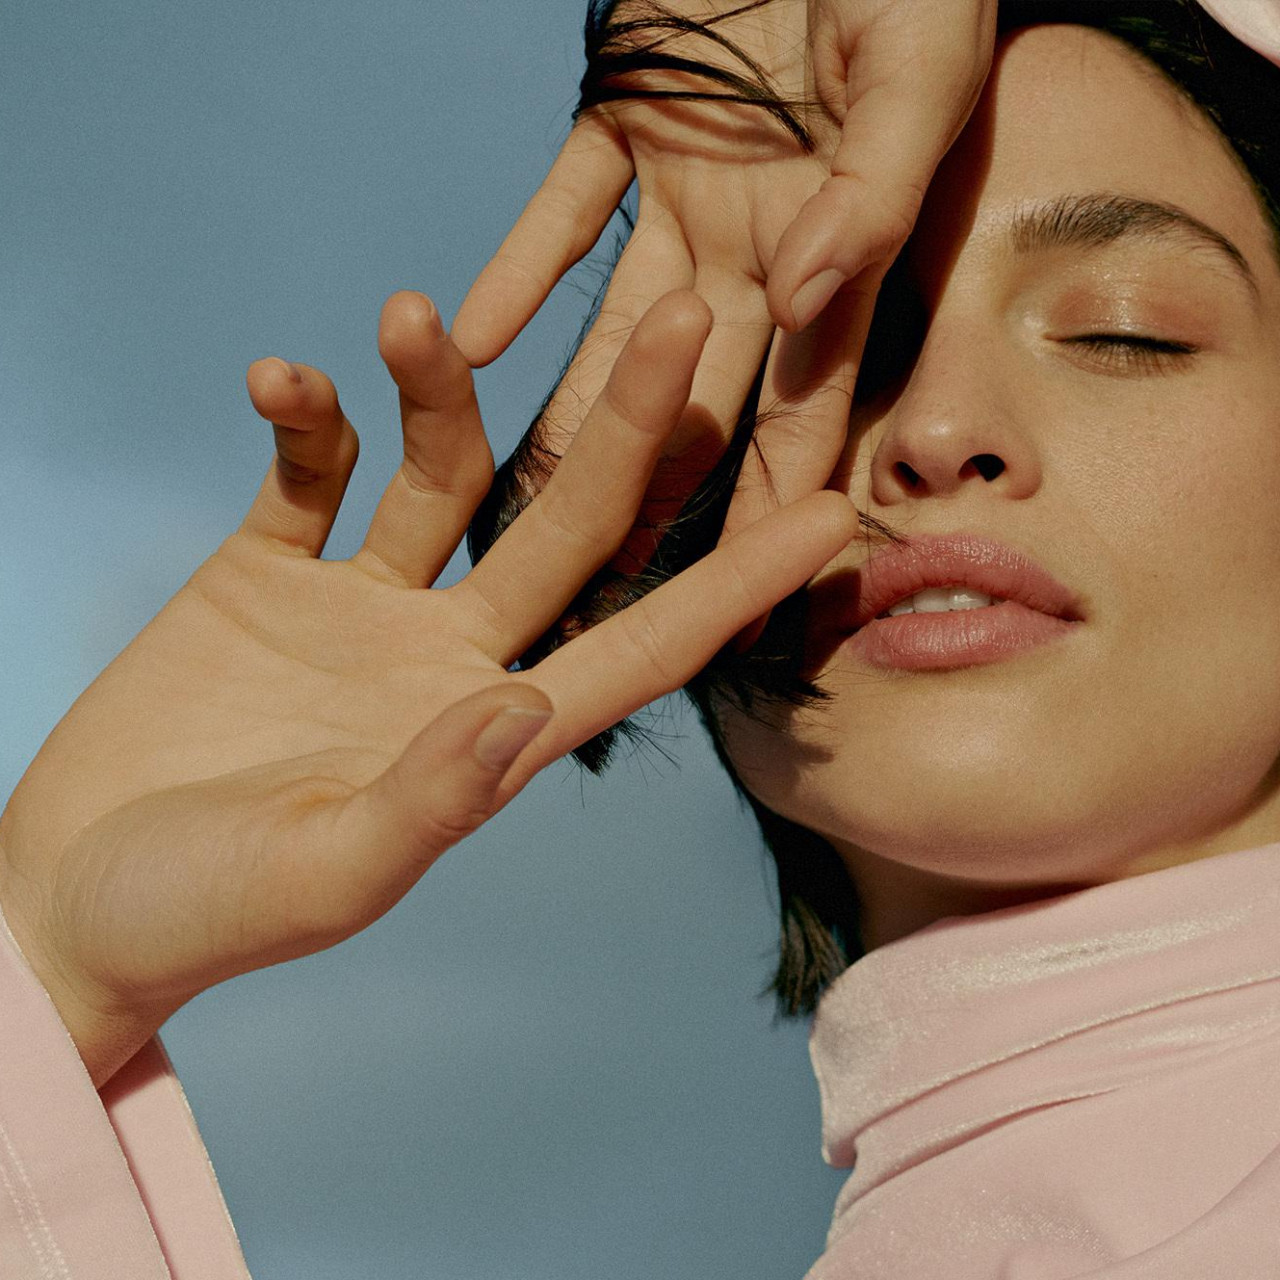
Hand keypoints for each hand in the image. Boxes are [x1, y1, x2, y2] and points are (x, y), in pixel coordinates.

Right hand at [0, 289, 857, 1087]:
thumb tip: (528, 708)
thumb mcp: (323, 873)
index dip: (738, 583)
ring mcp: (362, 605)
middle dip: (625, 423)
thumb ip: (432, 799)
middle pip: (563, 521)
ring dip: (436, 389)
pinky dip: (303, 418)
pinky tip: (282, 380)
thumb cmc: (203, 919)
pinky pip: (305, 471)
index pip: (644, 646)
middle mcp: (448, 654)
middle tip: (686, 313)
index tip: (832, 514)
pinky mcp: (267, 571)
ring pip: (436, 469)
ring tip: (409, 315)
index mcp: (491, 733)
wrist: (81, 894)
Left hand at [452, 0, 994, 556]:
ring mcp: (687, 197)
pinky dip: (517, 270)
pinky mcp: (625, 130)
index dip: (779, 503)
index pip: (806, 406)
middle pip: (699, 399)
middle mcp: (758, 248)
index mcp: (835, 251)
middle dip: (658, 496)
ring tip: (515, 503)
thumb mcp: (915, 76)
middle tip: (604, 589)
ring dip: (572, 412)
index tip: (751, 598)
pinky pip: (561, 215)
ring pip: (618, 331)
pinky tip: (464, 342)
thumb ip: (867, 197)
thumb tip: (807, 304)